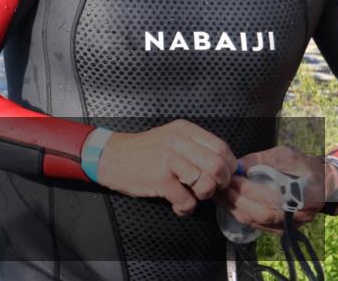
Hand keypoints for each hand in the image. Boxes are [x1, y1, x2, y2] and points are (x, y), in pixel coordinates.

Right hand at [98, 119, 238, 215]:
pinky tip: (176, 203)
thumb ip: (196, 147)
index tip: (221, 176)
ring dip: (203, 196)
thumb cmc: (142, 151)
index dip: (228, 167)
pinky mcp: (159, 179)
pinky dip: (185, 208)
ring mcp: (167, 160)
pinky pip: (187, 200)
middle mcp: (177, 141)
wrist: (110, 157)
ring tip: (191, 195)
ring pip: (206, 184)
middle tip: (209, 188)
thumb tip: (226, 167)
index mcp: (183, 130)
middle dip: (219, 183)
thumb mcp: (170, 138)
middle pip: (218, 166)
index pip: (221, 147)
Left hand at [215, 146, 327, 231]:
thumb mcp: (286, 156)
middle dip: (233, 198)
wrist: (322, 185)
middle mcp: (291, 216)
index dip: (245, 188)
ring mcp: (284, 225)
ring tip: (217, 191)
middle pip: (256, 214)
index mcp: (299, 197)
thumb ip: (261, 160)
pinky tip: (225, 200)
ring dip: (230, 206)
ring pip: (252, 221)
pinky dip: (235, 212)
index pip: (266, 198)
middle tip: (218, 184)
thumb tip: (237, 165)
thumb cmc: (303, 167)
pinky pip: (252, 223)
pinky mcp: (275, 228)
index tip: (229, 177)